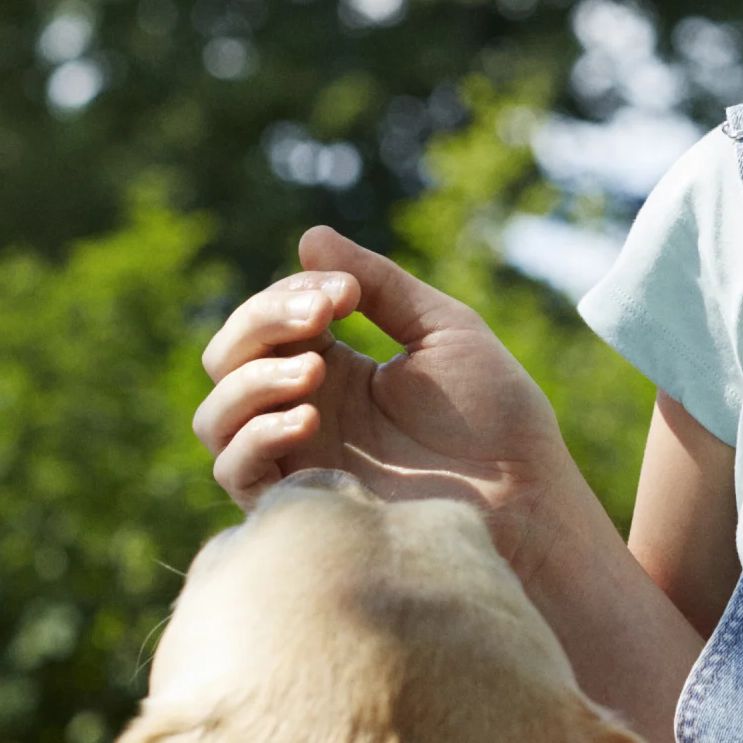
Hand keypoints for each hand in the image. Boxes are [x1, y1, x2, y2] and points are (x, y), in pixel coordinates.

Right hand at [193, 226, 583, 561]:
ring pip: (216, 417)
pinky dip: (257, 437)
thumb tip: (311, 236)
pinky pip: (237, 472)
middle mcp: (304, 411)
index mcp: (333, 366)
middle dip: (262, 324)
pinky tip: (306, 418)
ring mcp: (299, 460)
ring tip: (315, 373)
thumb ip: (381, 285)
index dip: (290, 295)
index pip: (269, 319)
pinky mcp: (304, 506)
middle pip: (227, 359)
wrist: (526, 496)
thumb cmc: (497, 416)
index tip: (348, 294)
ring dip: (252, 382)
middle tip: (321, 318)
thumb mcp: (444, 331)